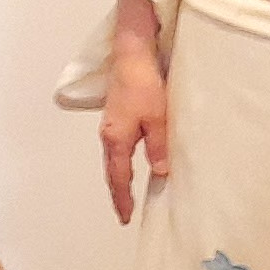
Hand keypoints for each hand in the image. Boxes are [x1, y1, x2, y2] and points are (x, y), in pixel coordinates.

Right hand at [99, 41, 170, 222]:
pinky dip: (125, 157)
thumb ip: (158, 147)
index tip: (125, 218)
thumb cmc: (142, 82)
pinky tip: (135, 156)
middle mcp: (109, 133)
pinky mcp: (119, 111)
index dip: (122, 199)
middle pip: (112, 169)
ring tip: (129, 189)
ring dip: (120, 174)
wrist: (132, 52)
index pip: (118, 177)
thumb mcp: (157, 118)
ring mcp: (112, 122)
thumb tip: (160, 171)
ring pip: (115, 156)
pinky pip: (120, 143)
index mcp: (116, 138)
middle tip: (124, 210)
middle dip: (118, 191)